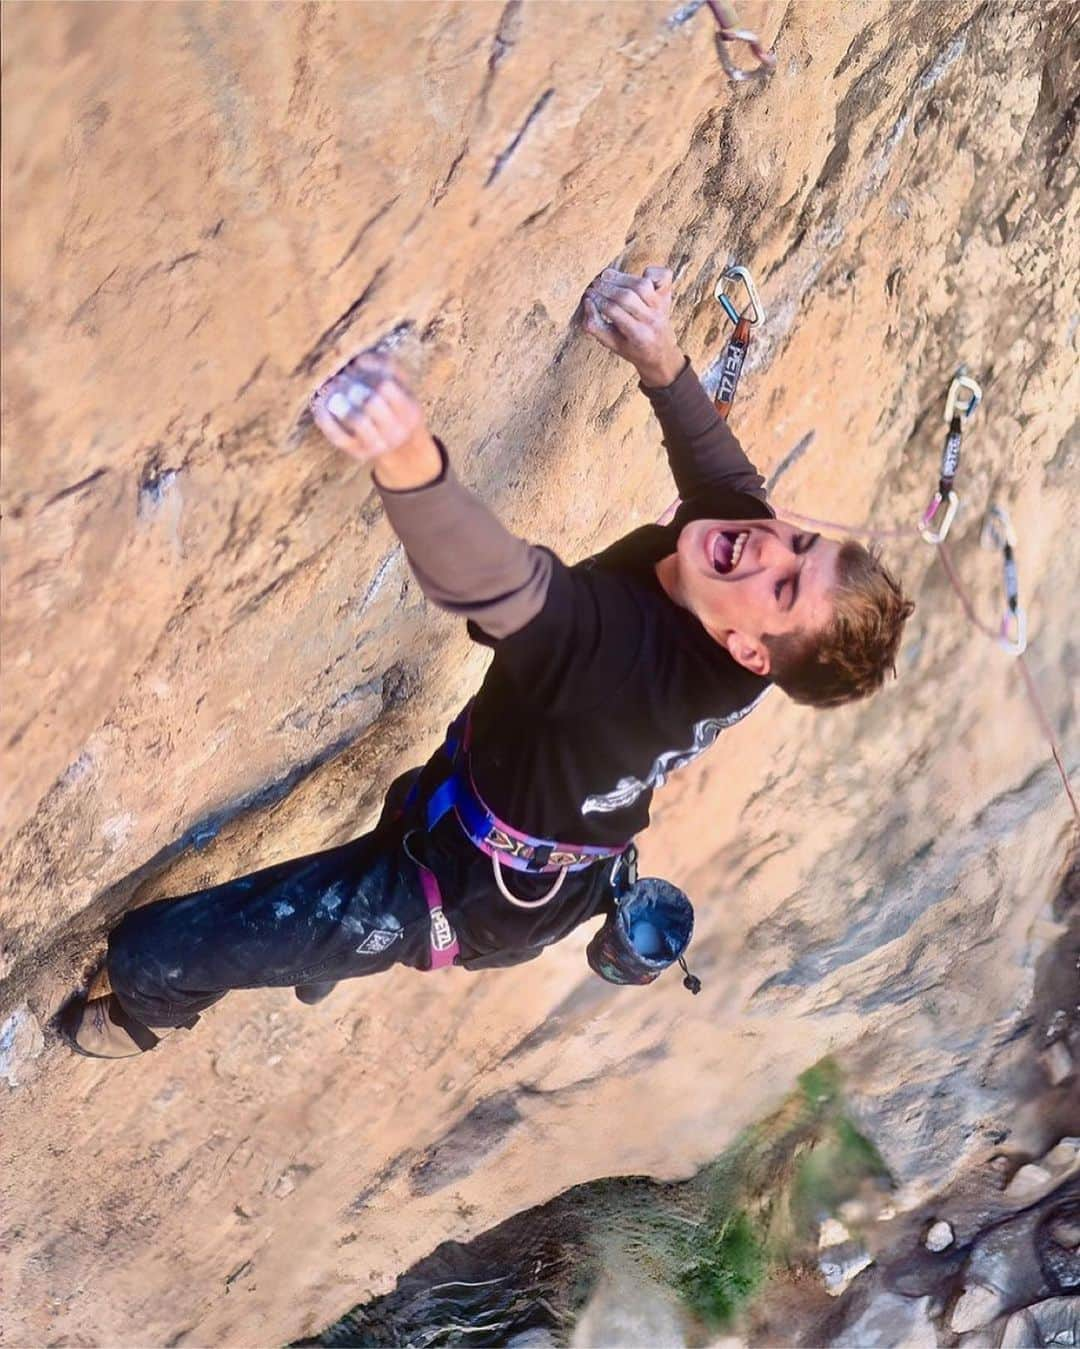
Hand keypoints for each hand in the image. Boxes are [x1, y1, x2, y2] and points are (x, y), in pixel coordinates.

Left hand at [310, 352, 440, 487]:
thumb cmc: (397, 409)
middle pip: (373, 402)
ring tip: (330, 388)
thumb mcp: (404, 389)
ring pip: (358, 420)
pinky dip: (325, 418)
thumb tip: (359, 359)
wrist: (403, 451)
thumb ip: (389, 367)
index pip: (387, 385)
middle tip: (340, 377)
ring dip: (340, 400)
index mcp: (409, 411)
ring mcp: (378, 445)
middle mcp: (396, 431)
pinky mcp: (358, 453)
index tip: (356, 365)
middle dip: (353, 386)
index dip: (368, 371)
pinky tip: (319, 403)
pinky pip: (339, 436)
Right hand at [581, 266, 684, 387]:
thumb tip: (587, 302)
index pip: (613, 310)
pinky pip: (663, 276)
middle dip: (606, 287)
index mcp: (637, 335)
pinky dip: (650, 271)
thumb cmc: (632, 348)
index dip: (597, 300)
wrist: (662, 354)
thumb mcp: (610, 344)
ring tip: (606, 277)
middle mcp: (652, 319)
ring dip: (621, 277)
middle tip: (594, 284)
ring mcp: (662, 306)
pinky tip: (639, 276)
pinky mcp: (667, 295)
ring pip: (641, 284)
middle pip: (626, 296)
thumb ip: (594, 326)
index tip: (588, 295)